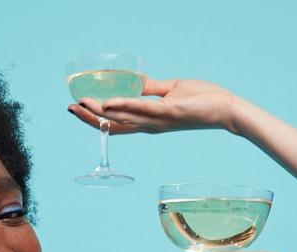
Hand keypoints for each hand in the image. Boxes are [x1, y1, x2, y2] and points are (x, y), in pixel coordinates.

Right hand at [67, 78, 239, 134]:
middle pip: (112, 126)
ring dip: (99, 112)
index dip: (95, 118)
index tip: (77, 107)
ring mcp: (158, 121)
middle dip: (89, 118)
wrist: (226, 109)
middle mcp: (150, 125)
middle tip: (70, 108)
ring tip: (82, 103)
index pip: (116, 123)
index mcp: (148, 121)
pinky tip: (109, 102)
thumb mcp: (171, 91)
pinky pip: (143, 109)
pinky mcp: (169, 112)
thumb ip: (152, 90)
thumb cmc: (202, 100)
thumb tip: (135, 82)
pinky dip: (124, 106)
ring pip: (122, 119)